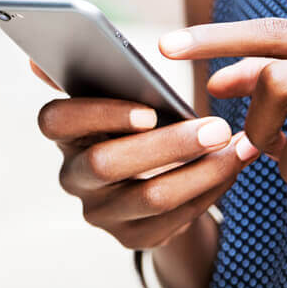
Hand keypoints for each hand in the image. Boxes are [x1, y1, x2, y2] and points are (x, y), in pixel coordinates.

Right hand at [30, 62, 260, 248]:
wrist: (154, 178)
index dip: (98, 115)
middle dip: (168, 145)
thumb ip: (98, 75)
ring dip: (201, 171)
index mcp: (66, 133)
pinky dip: (210, 190)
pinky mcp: (132, 237)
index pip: (55, 121)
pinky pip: (174, 219)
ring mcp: (101, 212)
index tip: (149, 111)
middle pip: (107, 164)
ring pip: (149, 197)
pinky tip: (233, 168)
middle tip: (217, 128)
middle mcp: (74, 176)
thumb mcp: (121, 99)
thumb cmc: (138, 124)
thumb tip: (49, 49)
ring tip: (237, 148)